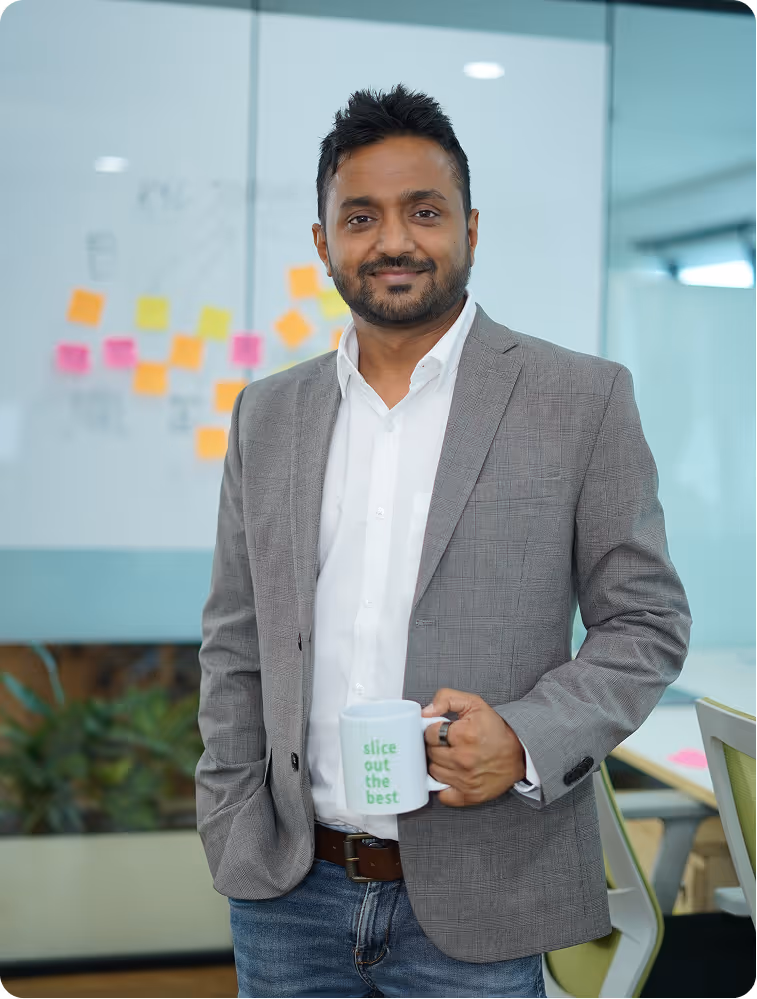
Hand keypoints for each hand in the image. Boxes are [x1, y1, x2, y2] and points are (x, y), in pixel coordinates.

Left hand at [422, 688, 525, 806]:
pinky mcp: (469, 795)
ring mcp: (465, 780)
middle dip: (436, 746)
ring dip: (439, 764)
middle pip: (430, 753)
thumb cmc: (496, 730)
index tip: (441, 731)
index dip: (433, 730)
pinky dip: (443, 786)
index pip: (429, 734)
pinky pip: (442, 795)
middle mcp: (463, 759)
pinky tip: (450, 775)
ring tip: (450, 756)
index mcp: (464, 735)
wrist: (519, 754)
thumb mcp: (474, 704)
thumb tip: (426, 712)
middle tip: (447, 743)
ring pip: (433, 772)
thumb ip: (446, 699)